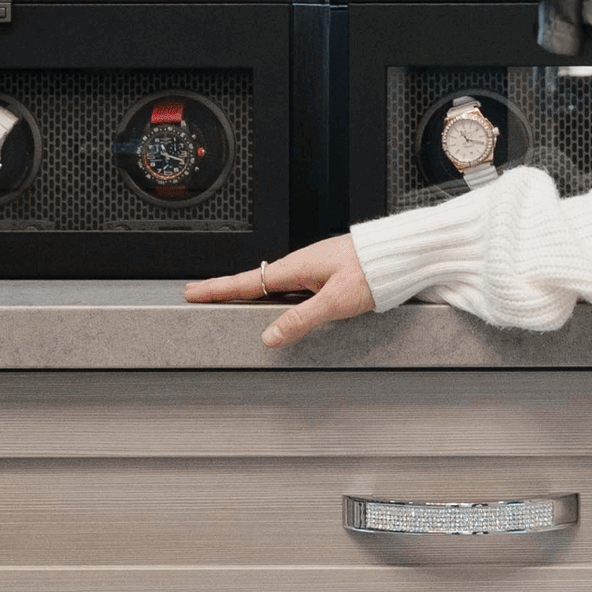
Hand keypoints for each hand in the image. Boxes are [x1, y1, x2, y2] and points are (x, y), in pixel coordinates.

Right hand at [186, 236, 374, 349]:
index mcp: (296, 268)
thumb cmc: (372, 271)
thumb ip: (301, 319)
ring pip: (272, 286)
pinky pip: (290, 288)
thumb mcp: (335, 301)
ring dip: (249, 293)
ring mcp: (312, 270)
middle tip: (198, 294)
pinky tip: (275, 306)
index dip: (217, 288)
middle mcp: (300, 266)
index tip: (191, 292)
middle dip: (224, 289)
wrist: (400, 254)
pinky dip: (273, 297)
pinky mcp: (324, 275)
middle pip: (253, 282)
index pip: (246, 281)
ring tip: (226, 301)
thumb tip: (270, 337)